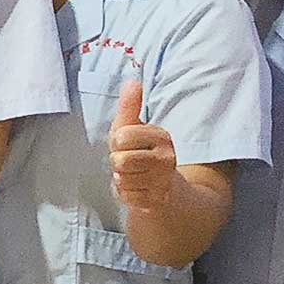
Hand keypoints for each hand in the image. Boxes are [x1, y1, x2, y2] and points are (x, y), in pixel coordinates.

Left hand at [105, 78, 178, 214]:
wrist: (166, 187)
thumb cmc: (142, 152)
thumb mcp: (133, 127)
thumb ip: (130, 106)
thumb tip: (132, 82)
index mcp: (161, 136)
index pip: (121, 137)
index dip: (117, 143)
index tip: (127, 144)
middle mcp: (167, 158)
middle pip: (120, 161)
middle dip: (117, 163)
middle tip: (130, 162)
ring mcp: (163, 181)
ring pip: (121, 180)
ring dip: (121, 179)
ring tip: (134, 175)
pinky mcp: (158, 200)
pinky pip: (126, 196)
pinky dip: (126, 194)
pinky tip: (137, 189)